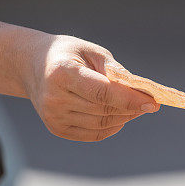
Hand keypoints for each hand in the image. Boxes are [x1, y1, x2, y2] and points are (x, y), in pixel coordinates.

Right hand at [21, 35, 159, 141]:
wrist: (32, 66)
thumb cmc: (68, 55)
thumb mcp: (91, 51)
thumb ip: (114, 71)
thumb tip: (140, 93)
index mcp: (62, 73)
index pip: (102, 93)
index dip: (130, 99)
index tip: (153, 102)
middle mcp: (54, 98)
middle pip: (104, 110)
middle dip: (131, 108)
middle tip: (149, 102)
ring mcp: (53, 116)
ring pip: (102, 124)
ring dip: (124, 117)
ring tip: (135, 107)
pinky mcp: (57, 128)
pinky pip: (94, 134)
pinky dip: (112, 127)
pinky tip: (120, 116)